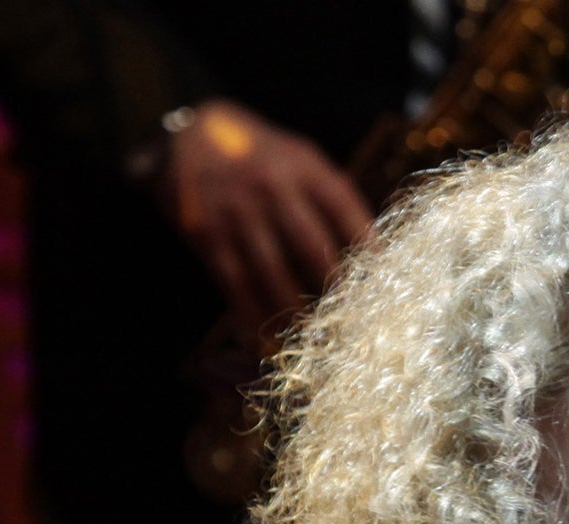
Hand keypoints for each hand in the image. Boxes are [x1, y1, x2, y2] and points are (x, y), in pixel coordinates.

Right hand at [157, 99, 372, 343]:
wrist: (183, 138)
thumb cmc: (259, 156)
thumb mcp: (299, 158)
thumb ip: (332, 196)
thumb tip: (372, 252)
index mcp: (302, 167)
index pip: (345, 211)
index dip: (367, 249)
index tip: (386, 283)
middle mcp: (270, 187)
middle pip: (311, 246)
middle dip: (335, 289)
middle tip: (355, 323)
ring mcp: (236, 211)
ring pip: (272, 271)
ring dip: (295, 310)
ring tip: (316, 340)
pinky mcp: (206, 233)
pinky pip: (233, 281)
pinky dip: (249, 315)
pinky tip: (264, 341)